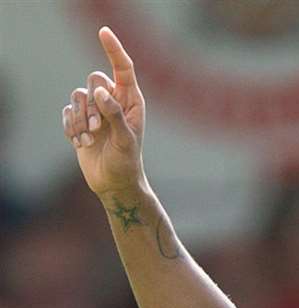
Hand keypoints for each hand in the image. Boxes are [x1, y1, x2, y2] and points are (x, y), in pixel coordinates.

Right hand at [60, 27, 144, 194]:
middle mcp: (113, 101)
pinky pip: (67, 111)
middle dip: (92, 103)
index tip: (103, 32)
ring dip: (81, 119)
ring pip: (77, 95)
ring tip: (89, 139)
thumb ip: (115, 115)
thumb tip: (101, 93)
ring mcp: (95, 110)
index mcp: (131, 101)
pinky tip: (80, 143)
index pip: (123, 68)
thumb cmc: (126, 163)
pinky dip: (71, 127)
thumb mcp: (126, 141)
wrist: (114, 184)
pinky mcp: (80, 120)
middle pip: (94, 79)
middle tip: (98, 128)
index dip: (113, 49)